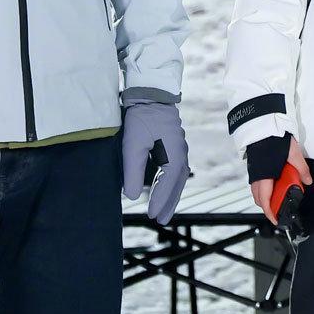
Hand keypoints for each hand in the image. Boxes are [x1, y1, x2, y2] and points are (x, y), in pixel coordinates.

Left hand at [122, 101, 190, 224]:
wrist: (151, 93)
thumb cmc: (141, 117)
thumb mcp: (133, 144)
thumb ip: (133, 171)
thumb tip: (132, 196)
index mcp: (173, 153)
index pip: (168, 183)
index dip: (161, 200)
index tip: (152, 216)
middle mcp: (180, 152)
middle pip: (178, 183)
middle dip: (170, 202)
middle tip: (162, 220)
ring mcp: (179, 147)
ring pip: (178, 177)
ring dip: (172, 194)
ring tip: (164, 210)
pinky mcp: (173, 144)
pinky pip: (176, 169)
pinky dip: (171, 183)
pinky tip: (165, 188)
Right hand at [250, 137, 312, 223]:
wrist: (264, 123)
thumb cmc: (275, 138)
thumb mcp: (293, 153)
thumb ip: (301, 169)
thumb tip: (308, 180)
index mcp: (264, 176)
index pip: (265, 200)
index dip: (270, 212)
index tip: (276, 219)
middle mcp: (256, 176)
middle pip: (259, 198)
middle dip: (268, 207)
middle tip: (279, 210)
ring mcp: (254, 171)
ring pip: (257, 191)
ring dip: (266, 197)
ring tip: (279, 197)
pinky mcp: (255, 166)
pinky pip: (257, 183)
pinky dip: (265, 188)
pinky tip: (275, 183)